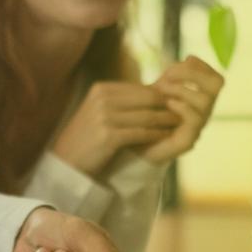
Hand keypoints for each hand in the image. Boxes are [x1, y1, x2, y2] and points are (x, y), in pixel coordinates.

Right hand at [48, 81, 180, 175]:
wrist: (67, 163)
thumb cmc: (88, 138)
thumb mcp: (101, 111)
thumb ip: (123, 101)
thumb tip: (155, 93)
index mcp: (102, 89)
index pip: (141, 88)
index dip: (162, 96)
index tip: (178, 103)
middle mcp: (103, 98)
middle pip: (147, 98)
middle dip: (168, 105)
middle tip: (185, 111)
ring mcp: (104, 116)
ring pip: (147, 115)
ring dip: (166, 120)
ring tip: (180, 123)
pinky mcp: (108, 134)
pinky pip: (141, 132)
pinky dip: (157, 134)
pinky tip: (167, 136)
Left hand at [139, 56, 223, 163]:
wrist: (137, 144)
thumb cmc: (151, 115)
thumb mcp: (161, 90)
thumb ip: (174, 75)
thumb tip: (189, 58)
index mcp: (202, 99)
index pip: (216, 78)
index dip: (202, 66)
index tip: (183, 61)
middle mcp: (204, 112)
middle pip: (217, 85)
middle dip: (193, 73)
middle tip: (169, 75)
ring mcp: (198, 127)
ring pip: (205, 101)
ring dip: (182, 89)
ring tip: (162, 89)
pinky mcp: (188, 141)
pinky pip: (194, 121)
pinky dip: (182, 106)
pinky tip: (167, 103)